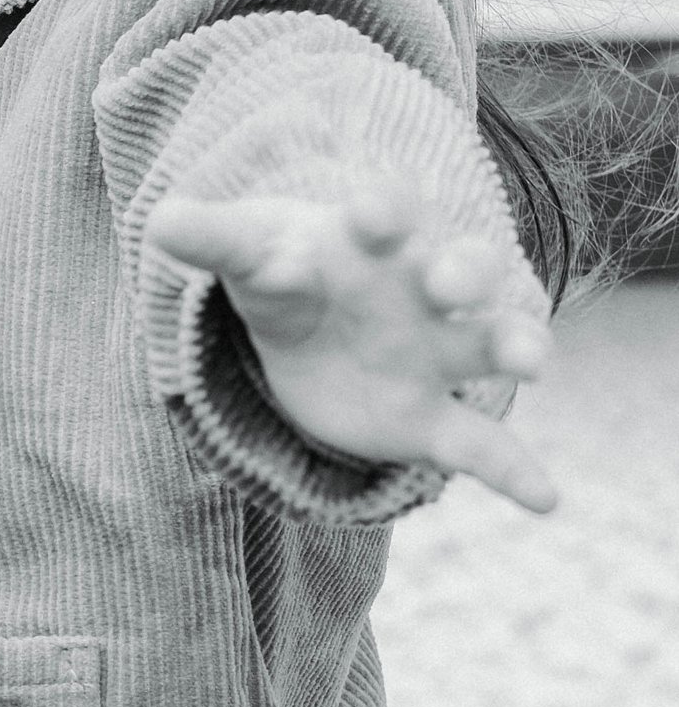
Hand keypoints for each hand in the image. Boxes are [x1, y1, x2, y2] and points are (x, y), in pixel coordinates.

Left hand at [149, 169, 555, 512]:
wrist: (310, 329)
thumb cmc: (285, 273)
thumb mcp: (246, 255)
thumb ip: (212, 240)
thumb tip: (159, 220)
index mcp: (372, 235)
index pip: (388, 206)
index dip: (382, 207)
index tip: (369, 214)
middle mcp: (422, 286)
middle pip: (461, 266)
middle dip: (463, 271)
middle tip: (449, 284)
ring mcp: (435, 352)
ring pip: (489, 343)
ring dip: (515, 346)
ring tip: (532, 364)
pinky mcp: (431, 418)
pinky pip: (484, 446)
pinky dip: (516, 471)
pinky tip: (549, 500)